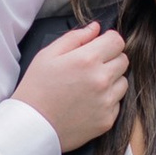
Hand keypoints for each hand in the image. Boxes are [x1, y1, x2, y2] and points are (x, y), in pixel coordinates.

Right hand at [15, 21, 128, 151]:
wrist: (32, 126)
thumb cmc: (36, 88)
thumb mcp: (47, 55)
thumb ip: (75, 38)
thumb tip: (96, 28)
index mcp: (88, 59)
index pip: (117, 41)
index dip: (108, 41)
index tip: (100, 46)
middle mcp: (102, 80)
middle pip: (123, 60)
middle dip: (111, 59)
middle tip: (91, 67)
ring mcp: (106, 102)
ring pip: (123, 82)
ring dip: (112, 80)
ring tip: (89, 86)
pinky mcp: (107, 120)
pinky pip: (117, 103)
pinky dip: (107, 101)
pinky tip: (88, 102)